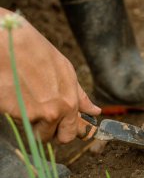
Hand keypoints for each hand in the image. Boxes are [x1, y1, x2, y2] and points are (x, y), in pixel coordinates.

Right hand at [0, 8, 100, 142]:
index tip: (65, 127)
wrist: (9, 43)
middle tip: (46, 117)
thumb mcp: (65, 71)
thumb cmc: (37, 53)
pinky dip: (20, 114)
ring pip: (38, 134)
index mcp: (70, 100)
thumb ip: (79, 95)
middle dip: (54, 132)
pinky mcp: (16, 114)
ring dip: (35, 124)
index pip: (74, 131)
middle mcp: (57, 111)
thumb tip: (95, 110)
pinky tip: (17, 96)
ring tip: (30, 101)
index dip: (69, 130)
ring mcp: (36, 114)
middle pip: (59, 139)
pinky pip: (21, 124)